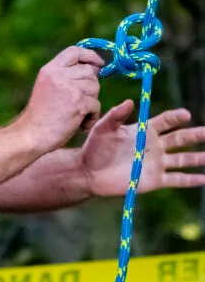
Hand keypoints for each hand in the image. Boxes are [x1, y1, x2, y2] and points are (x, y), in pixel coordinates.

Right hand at [18, 46, 103, 153]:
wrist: (32, 135)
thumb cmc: (41, 115)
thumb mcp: (47, 86)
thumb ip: (65, 75)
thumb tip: (94, 68)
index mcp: (50, 69)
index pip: (74, 51)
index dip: (90, 56)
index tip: (98, 64)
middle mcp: (59, 75)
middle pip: (89, 72)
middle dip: (90, 87)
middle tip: (79, 102)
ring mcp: (69, 88)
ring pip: (95, 88)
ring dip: (91, 103)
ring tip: (77, 114)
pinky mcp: (78, 103)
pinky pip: (96, 105)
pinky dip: (91, 117)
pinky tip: (79, 124)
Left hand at [81, 101, 204, 196]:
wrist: (88, 172)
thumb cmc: (95, 148)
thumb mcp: (103, 128)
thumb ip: (115, 115)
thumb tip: (129, 101)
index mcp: (144, 130)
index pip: (166, 121)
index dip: (176, 117)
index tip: (185, 115)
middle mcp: (154, 146)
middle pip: (180, 138)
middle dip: (195, 135)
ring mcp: (156, 163)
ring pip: (183, 159)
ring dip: (199, 158)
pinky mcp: (155, 180)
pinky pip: (177, 179)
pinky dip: (192, 180)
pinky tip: (204, 179)